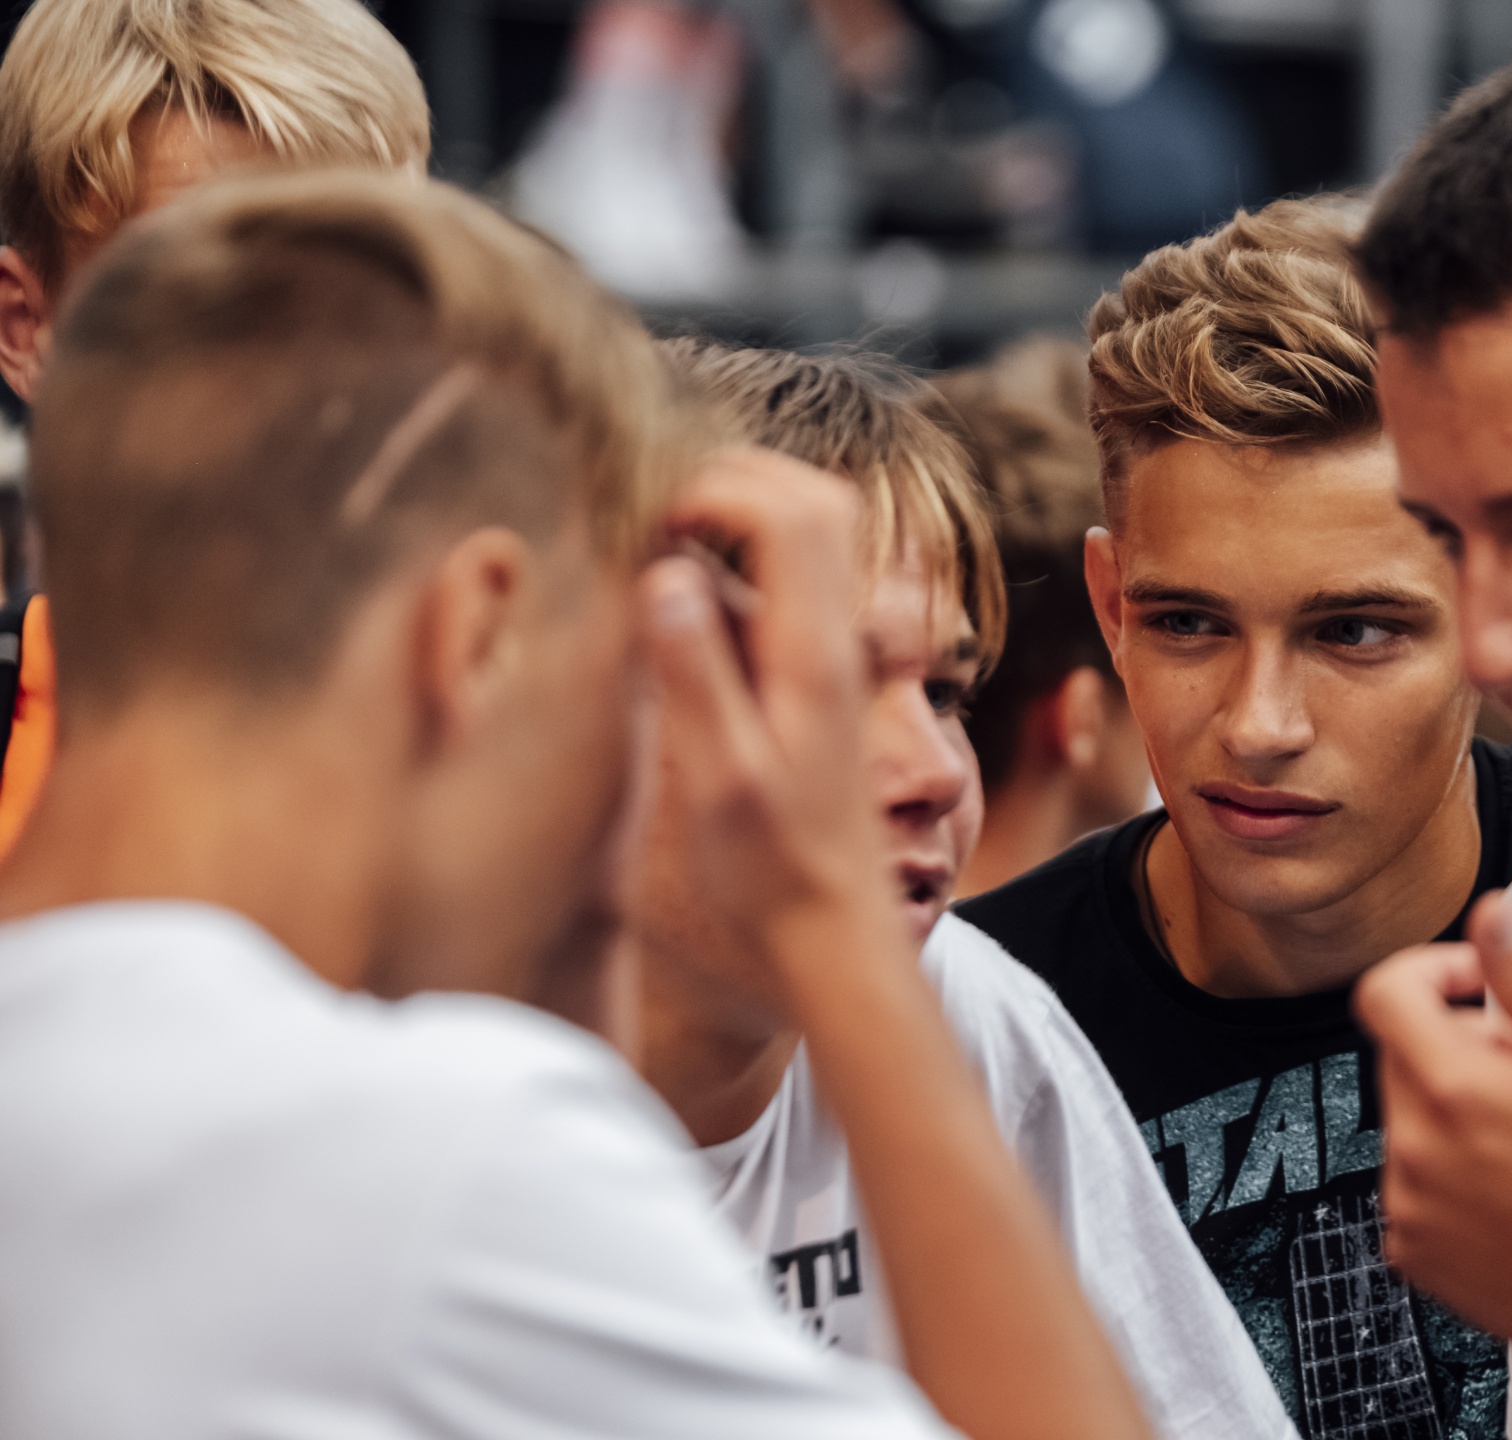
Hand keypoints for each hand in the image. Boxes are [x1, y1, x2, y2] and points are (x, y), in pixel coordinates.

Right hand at [636, 446, 891, 1009]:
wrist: (834, 930)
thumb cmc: (771, 871)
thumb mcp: (721, 780)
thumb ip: (695, 675)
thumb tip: (665, 573)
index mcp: (815, 656)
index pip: (795, 514)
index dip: (719, 488)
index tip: (650, 517)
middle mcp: (837, 644)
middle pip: (818, 502)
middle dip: (735, 478)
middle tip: (655, 507)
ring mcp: (833, 658)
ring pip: (811, 538)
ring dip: (739, 517)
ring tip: (658, 543)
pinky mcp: (816, 679)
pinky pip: (787, 589)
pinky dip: (736, 570)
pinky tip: (678, 605)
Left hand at [1355, 890, 1511, 1363]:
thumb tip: (1490, 913)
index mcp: (1452, 1091)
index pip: (1384, 993)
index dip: (1430, 971)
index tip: (1480, 987)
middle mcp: (1412, 1149)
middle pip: (1401, 1056)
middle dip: (1457, 1045)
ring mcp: (1405, 1207)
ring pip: (1410, 1120)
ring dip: (1455, 1112)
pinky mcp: (1411, 1252)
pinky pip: (1412, 1184)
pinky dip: (1449, 1172)